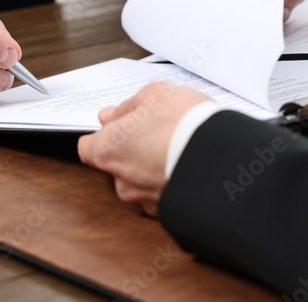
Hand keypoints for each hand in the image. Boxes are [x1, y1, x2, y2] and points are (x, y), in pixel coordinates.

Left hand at [77, 83, 210, 215]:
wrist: (219, 157)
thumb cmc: (181, 123)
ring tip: (179, 147)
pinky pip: (165, 194)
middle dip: (133, 149)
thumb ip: (127, 107)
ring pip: (143, 181)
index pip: (89, 147)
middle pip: (118, 164)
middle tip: (157, 130)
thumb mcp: (153, 95)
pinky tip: (188, 164)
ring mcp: (145, 200)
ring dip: (154, 167)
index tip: (119, 124)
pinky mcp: (169, 211)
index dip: (105, 134)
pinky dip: (172, 181)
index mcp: (108, 151)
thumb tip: (113, 115)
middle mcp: (122, 181)